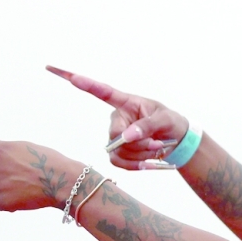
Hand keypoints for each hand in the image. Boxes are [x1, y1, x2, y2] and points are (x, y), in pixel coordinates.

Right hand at [46, 66, 188, 170]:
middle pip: (115, 136)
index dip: (83, 82)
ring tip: (158, 147)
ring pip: (118, 152)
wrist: (176, 140)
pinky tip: (150, 162)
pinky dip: (137, 165)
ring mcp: (114, 137)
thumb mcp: (165, 119)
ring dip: (141, 154)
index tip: (65, 74)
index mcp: (125, 102)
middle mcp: (116, 119)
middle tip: (158, 142)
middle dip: (139, 144)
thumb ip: (146, 126)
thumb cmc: (169, 122)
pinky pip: (120, 164)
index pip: (101, 91)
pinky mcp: (117, 154)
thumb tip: (125, 137)